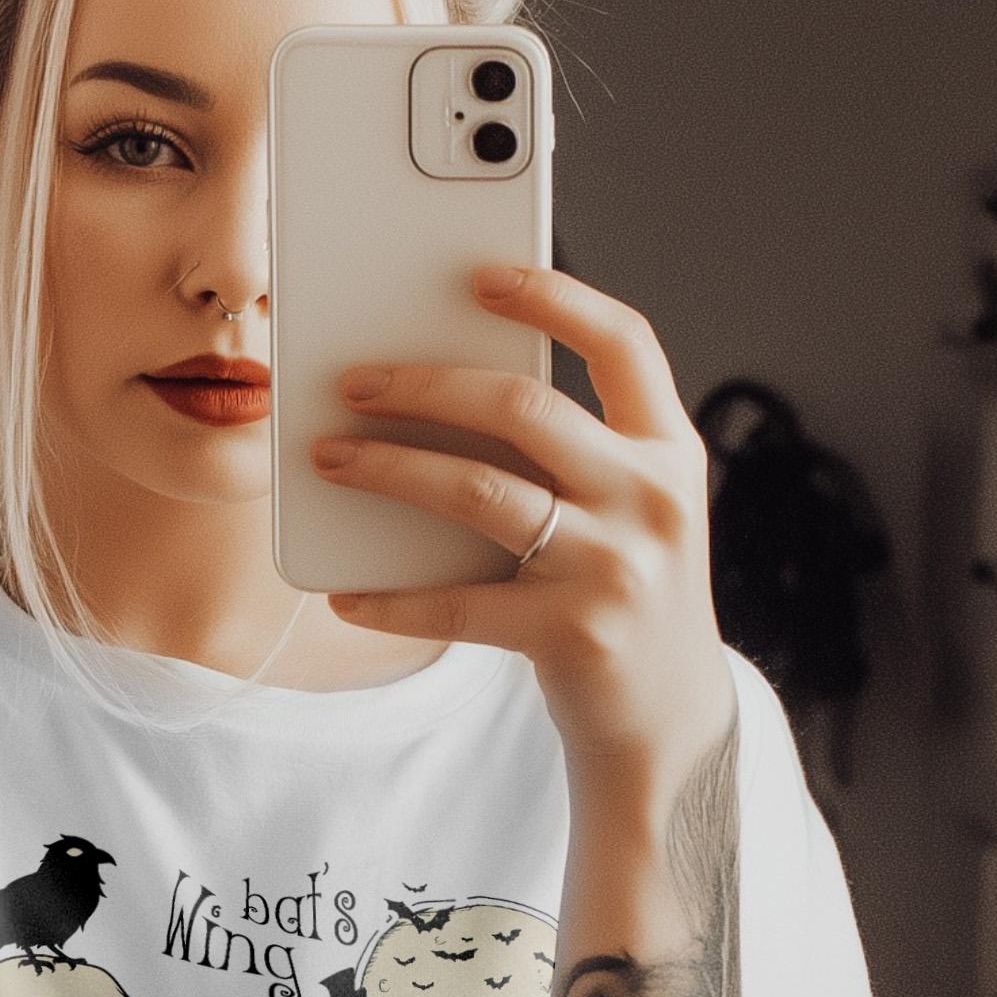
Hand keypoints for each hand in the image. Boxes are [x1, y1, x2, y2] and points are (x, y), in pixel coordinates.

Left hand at [315, 264, 736, 796]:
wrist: (669, 720)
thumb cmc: (624, 593)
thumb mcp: (628, 510)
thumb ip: (570, 453)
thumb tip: (439, 394)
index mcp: (669, 450)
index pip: (623, 340)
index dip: (553, 296)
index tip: (479, 275)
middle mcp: (651, 498)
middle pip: (524, 406)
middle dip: (423, 385)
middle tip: (352, 382)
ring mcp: (615, 567)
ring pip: (478, 490)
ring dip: (389, 469)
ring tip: (328, 459)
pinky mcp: (572, 633)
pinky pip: (456, 604)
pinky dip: (390, 599)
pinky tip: (344, 594)